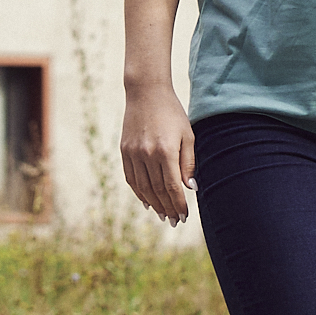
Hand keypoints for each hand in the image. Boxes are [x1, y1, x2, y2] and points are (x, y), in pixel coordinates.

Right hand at [118, 81, 195, 223]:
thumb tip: (190, 188)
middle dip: (168, 208)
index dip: (179, 204)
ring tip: (163, 215)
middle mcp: (147, 154)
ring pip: (143, 188)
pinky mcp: (124, 151)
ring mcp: (133, 153)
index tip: (185, 216)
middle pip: (157, 191)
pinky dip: (139, 193)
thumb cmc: (172, 113)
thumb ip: (188, 162)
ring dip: (154, 204)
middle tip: (175, 221)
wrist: (146, 93)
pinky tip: (148, 202)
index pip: (173, 187)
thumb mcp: (187, 135)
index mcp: (165, 151)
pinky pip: (131, 178)